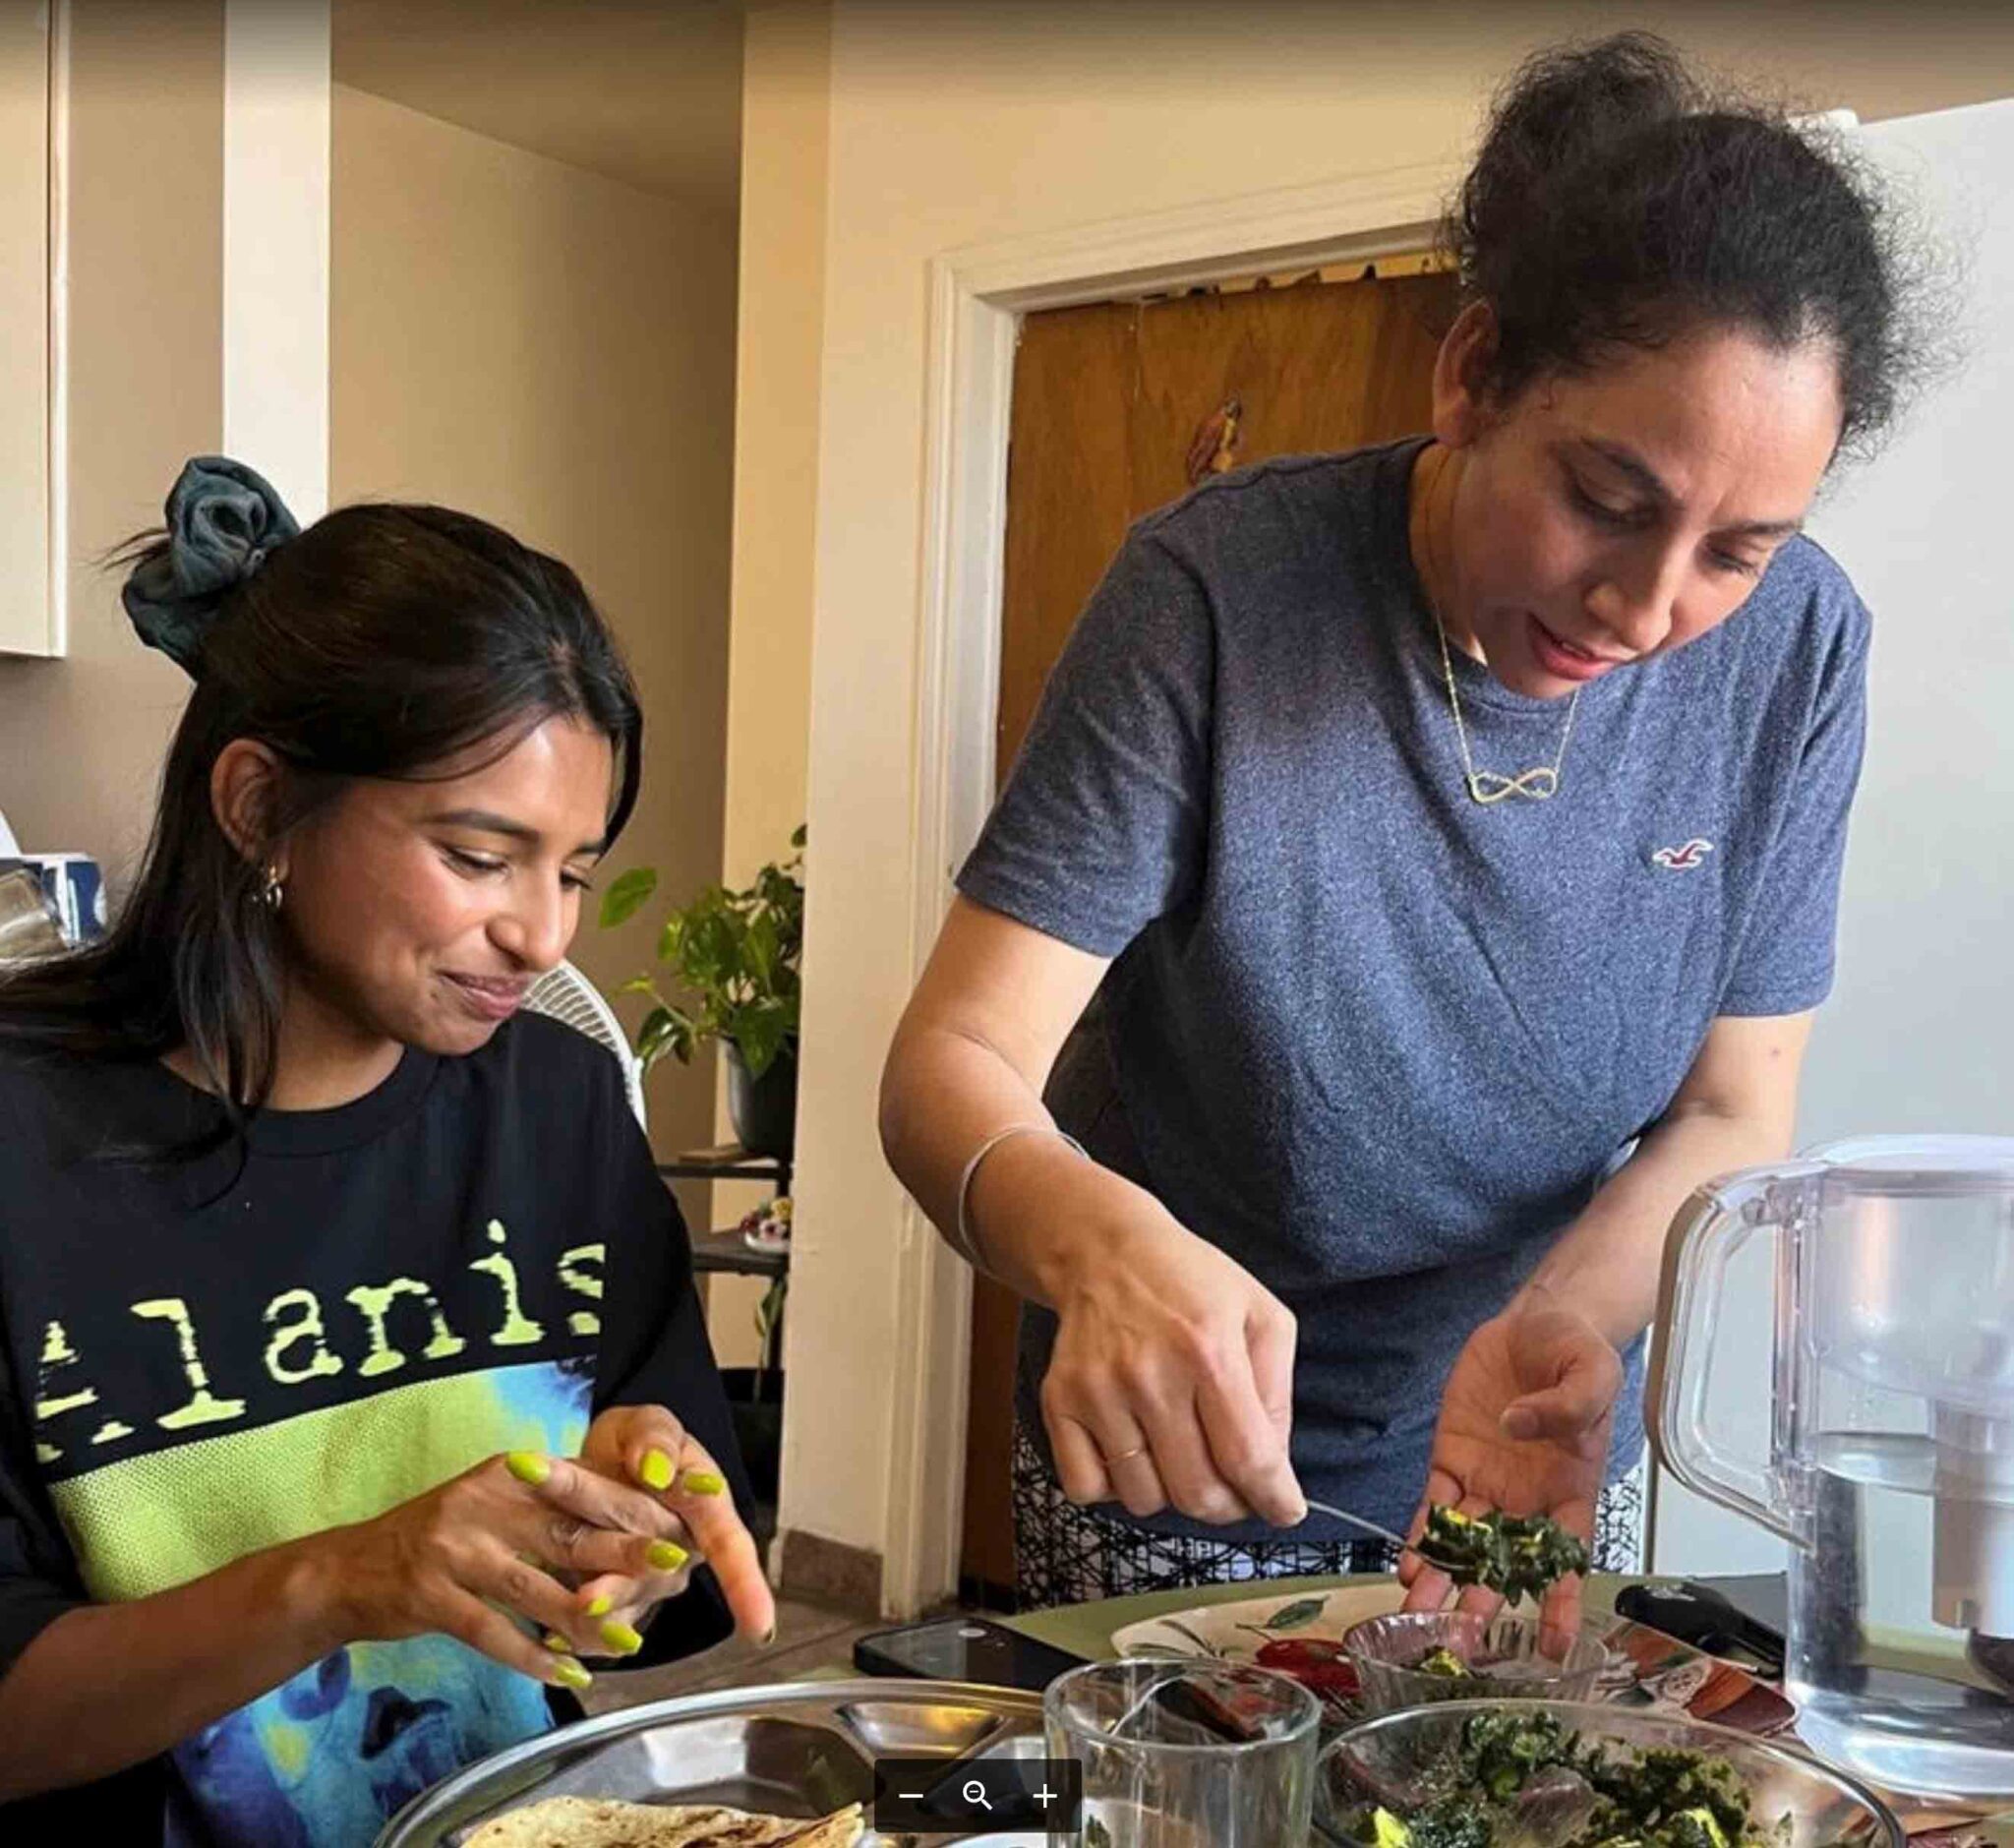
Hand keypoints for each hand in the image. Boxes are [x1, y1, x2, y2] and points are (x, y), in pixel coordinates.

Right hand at [314, 1449, 693, 1688]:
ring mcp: (452, 1549)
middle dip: (624, 1554)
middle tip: (673, 1570)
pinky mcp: (428, 1596)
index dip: (631, 1509)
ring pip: (535, 1589)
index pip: (582, 1490)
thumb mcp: (496, 1506)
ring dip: (585, 1620)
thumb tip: (634, 1526)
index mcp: (509, 1475)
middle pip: (567, 1533)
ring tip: (629, 1641)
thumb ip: (554, 1511)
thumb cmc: (442, 1539)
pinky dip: (531, 1656)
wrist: (351, 1570)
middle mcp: (482, 1502)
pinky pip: (491, 1631)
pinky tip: (566, 1674)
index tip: (678, 1523)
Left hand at [565, 1404, 774, 1652]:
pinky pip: (594, 1619)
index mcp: (707, 1511)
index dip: (747, 1586)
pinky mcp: (612, 1598)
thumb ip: (655, 1439)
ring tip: (563, 1604)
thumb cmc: (641, 1441)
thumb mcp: (650, 1423)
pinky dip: (570, 1624)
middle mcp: (681, 1554)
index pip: (731, 1547)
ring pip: (619, 1593)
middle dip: (620, 1585)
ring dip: (588, 1600)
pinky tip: (548, 1638)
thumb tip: (657, 1470)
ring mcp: (646, 1580)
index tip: (759, 1628)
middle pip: (654, 1569)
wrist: (604, 1460)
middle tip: (588, 1596)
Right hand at [1037, 1166, 1304, 1526]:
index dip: (1274, 1499)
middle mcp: (1149, 1374)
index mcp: (1209, 1350)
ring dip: (1171, 1492)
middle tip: (1234, 1485)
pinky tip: (1133, 1450)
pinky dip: (1114, 1486)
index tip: (1284, 1510)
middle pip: (1197, 1493)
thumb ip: (1277, 1394)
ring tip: (1179, 1451)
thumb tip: (1272, 1469)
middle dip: (1228, 1504)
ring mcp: (1098, 1390)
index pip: (1248, 1458)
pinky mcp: (1059, 1400)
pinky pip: (1087, 1488)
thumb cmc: (1191, 1283)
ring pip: (1144, 1500)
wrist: (1105, 1249)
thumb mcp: (1261, 1315)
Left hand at [1400, 1300, 1621, 1645]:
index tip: (1551, 1645)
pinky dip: (1422, 1533)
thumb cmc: (1576, 1353)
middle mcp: (1528, 1499)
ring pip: (1464, 1542)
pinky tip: (1408, 1561)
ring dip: (1444, 1578)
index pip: (1568, 1556)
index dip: (1561, 1601)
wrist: (1538, 1322)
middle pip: (1505, 1561)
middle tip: (1460, 1637)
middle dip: (1484, 1600)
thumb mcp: (1591, 1374)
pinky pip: (1436, 1504)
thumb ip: (1565, 1406)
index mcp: (1572, 1490)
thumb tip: (1521, 1427)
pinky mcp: (1452, 1459)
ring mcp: (1488, 1483)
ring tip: (1419, 1613)